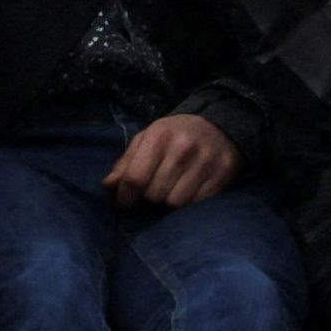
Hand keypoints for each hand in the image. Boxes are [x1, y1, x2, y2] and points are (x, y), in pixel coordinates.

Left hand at [104, 112, 241, 208]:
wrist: (218, 125)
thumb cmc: (175, 135)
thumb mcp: (148, 139)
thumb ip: (127, 162)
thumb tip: (108, 185)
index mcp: (160, 136)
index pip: (135, 178)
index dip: (125, 196)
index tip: (126, 200)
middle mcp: (183, 147)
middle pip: (154, 194)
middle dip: (150, 196)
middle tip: (155, 189)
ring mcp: (205, 161)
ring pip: (175, 203)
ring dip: (170, 201)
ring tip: (173, 189)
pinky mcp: (222, 174)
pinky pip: (197, 205)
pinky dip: (190, 204)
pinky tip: (190, 190)